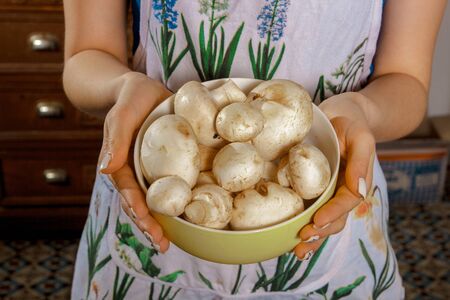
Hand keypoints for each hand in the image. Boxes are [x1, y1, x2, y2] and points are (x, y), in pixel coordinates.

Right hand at [98, 72, 171, 251]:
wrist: (142, 90)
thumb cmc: (129, 100)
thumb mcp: (122, 116)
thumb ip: (114, 140)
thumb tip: (104, 170)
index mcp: (123, 165)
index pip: (129, 193)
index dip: (138, 211)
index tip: (149, 227)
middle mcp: (139, 171)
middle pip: (143, 203)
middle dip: (151, 225)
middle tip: (163, 244)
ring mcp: (155, 168)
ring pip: (160, 198)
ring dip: (166, 219)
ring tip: (176, 240)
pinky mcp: (172, 161)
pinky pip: (177, 181)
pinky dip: (184, 197)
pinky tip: (196, 210)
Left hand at [294, 93, 374, 259]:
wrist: (344, 113)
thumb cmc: (351, 122)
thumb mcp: (360, 136)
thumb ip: (361, 162)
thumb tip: (358, 190)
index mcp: (356, 181)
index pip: (346, 203)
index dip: (332, 215)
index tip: (315, 223)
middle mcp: (343, 190)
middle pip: (335, 218)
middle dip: (320, 233)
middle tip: (301, 242)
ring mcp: (330, 191)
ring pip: (325, 220)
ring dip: (313, 237)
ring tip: (297, 250)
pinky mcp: (316, 188)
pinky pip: (312, 208)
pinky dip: (304, 224)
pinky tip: (290, 236)